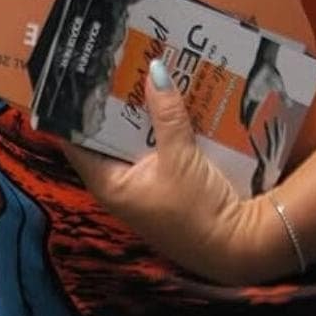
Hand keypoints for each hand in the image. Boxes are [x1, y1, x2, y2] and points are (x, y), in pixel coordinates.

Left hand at [61, 58, 293, 284]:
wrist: (242, 250)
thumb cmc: (200, 210)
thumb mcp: (180, 158)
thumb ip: (166, 114)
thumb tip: (155, 70)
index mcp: (107, 182)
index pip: (75, 139)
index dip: (74, 108)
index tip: (76, 74)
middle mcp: (119, 184)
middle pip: (108, 135)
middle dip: (114, 103)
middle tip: (115, 65)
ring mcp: (144, 186)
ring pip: (136, 140)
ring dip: (143, 113)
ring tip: (143, 72)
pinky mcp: (168, 185)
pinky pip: (159, 149)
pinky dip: (164, 128)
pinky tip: (173, 99)